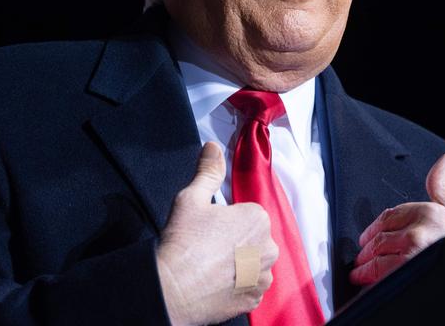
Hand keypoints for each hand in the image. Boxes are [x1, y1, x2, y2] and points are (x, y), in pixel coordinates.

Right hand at [156, 142, 278, 325]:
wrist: (174, 287)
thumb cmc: (184, 239)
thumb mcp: (192, 197)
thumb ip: (208, 171)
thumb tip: (212, 146)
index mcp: (258, 217)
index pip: (246, 213)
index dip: (225, 219)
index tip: (208, 227)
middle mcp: (269, 247)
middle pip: (253, 237)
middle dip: (236, 240)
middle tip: (207, 246)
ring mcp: (263, 275)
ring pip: (253, 262)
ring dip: (239, 263)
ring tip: (211, 266)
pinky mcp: (255, 298)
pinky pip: (250, 285)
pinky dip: (238, 284)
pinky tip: (217, 282)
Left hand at [350, 153, 444, 285]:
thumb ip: (443, 186)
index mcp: (427, 212)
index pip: (386, 216)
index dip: (372, 228)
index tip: (366, 238)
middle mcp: (417, 233)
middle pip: (378, 239)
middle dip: (366, 250)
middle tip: (361, 259)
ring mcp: (412, 256)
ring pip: (376, 259)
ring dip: (364, 268)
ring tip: (360, 274)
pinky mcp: (409, 276)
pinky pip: (380, 278)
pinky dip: (369, 282)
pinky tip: (366, 284)